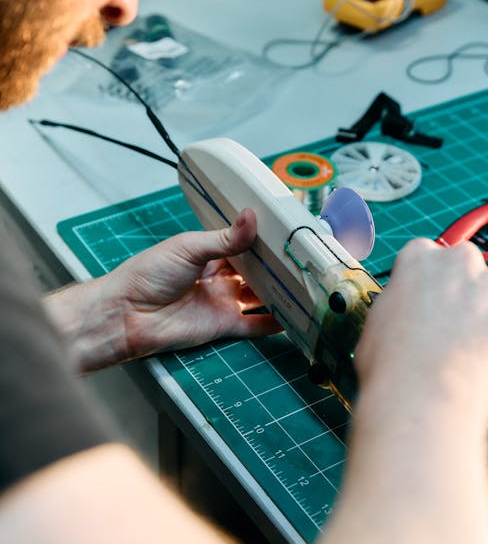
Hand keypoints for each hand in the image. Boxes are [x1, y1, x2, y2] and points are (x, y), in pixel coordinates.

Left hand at [46, 208, 280, 371]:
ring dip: (280, 292)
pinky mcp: (223, 326)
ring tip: (306, 285)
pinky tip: (293, 318)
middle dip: (276, 265)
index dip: (264, 239)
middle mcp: (219, 277)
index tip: (289, 232)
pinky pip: (254, 325)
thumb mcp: (188, 247)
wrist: (125, 315)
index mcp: (208, 252)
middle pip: (256, 270)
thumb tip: (251, 218)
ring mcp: (222, 302)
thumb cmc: (147, 274)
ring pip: (260, 296)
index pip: (244, 243)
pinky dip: (273, 323)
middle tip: (303, 258)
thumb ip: (224, 239)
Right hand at [355, 238, 487, 422]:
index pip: (434, 259)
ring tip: (477, 362)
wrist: (423, 395)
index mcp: (419, 257)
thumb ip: (401, 303)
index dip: (438, 289)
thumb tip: (409, 314)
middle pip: (473, 274)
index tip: (437, 311)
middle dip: (471, 300)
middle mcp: (459, 259)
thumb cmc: (392, 366)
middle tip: (460, 337)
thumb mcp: (379, 319)